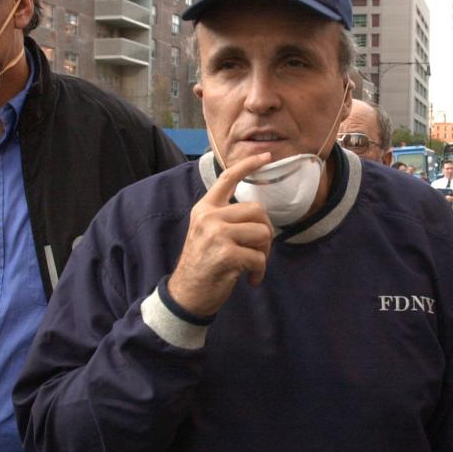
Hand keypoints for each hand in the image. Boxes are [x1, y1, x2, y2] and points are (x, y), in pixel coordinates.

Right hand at [167, 153, 274, 316]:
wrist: (186, 295)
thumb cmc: (202, 265)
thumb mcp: (207, 234)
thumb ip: (226, 219)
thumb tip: (259, 216)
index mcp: (205, 208)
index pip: (227, 179)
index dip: (248, 165)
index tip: (266, 157)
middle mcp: (209, 217)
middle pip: (257, 211)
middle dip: (266, 233)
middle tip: (258, 252)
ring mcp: (216, 234)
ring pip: (262, 233)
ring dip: (264, 253)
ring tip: (252, 266)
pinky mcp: (225, 254)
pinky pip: (259, 258)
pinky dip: (259, 272)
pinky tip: (250, 280)